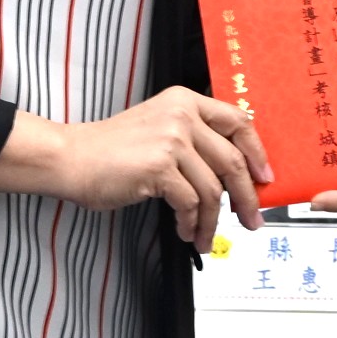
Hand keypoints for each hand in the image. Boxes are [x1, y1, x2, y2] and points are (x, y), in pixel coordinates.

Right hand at [0, 86, 271, 243]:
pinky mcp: (159, 167)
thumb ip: (192, 140)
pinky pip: (190, 203)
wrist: (72, 158)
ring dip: (212, 221)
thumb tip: (230, 174)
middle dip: (246, 198)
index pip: (238, 122)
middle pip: (232, 161)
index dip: (257, 152)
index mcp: (184, 101)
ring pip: (212, 190)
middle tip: (251, 220)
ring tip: (204, 236)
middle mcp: (182, 115)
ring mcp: (171, 140)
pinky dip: (190, 222)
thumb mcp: (157, 129)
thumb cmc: (110, 150)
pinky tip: (183, 229)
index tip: (264, 177)